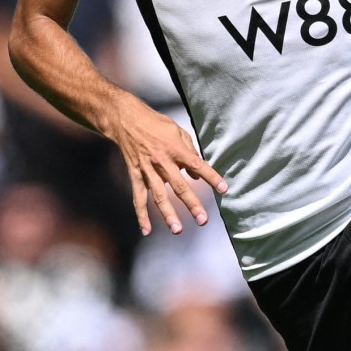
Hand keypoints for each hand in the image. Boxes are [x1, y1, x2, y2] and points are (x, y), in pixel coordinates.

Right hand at [103, 98, 226, 234]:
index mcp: (175, 149)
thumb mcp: (178, 132)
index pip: (198, 165)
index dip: (212, 177)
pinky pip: (139, 198)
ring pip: (159, 196)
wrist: (127, 121)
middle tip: (202, 219)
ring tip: (177, 229)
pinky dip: (142, 215)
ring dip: (168, 214)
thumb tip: (198, 174)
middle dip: (192, 204)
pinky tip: (147, 229)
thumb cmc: (156, 125)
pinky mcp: (136, 176)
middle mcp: (162, 162)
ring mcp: (148, 171)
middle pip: (179, 187)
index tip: (223, 189)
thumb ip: (189, 152)